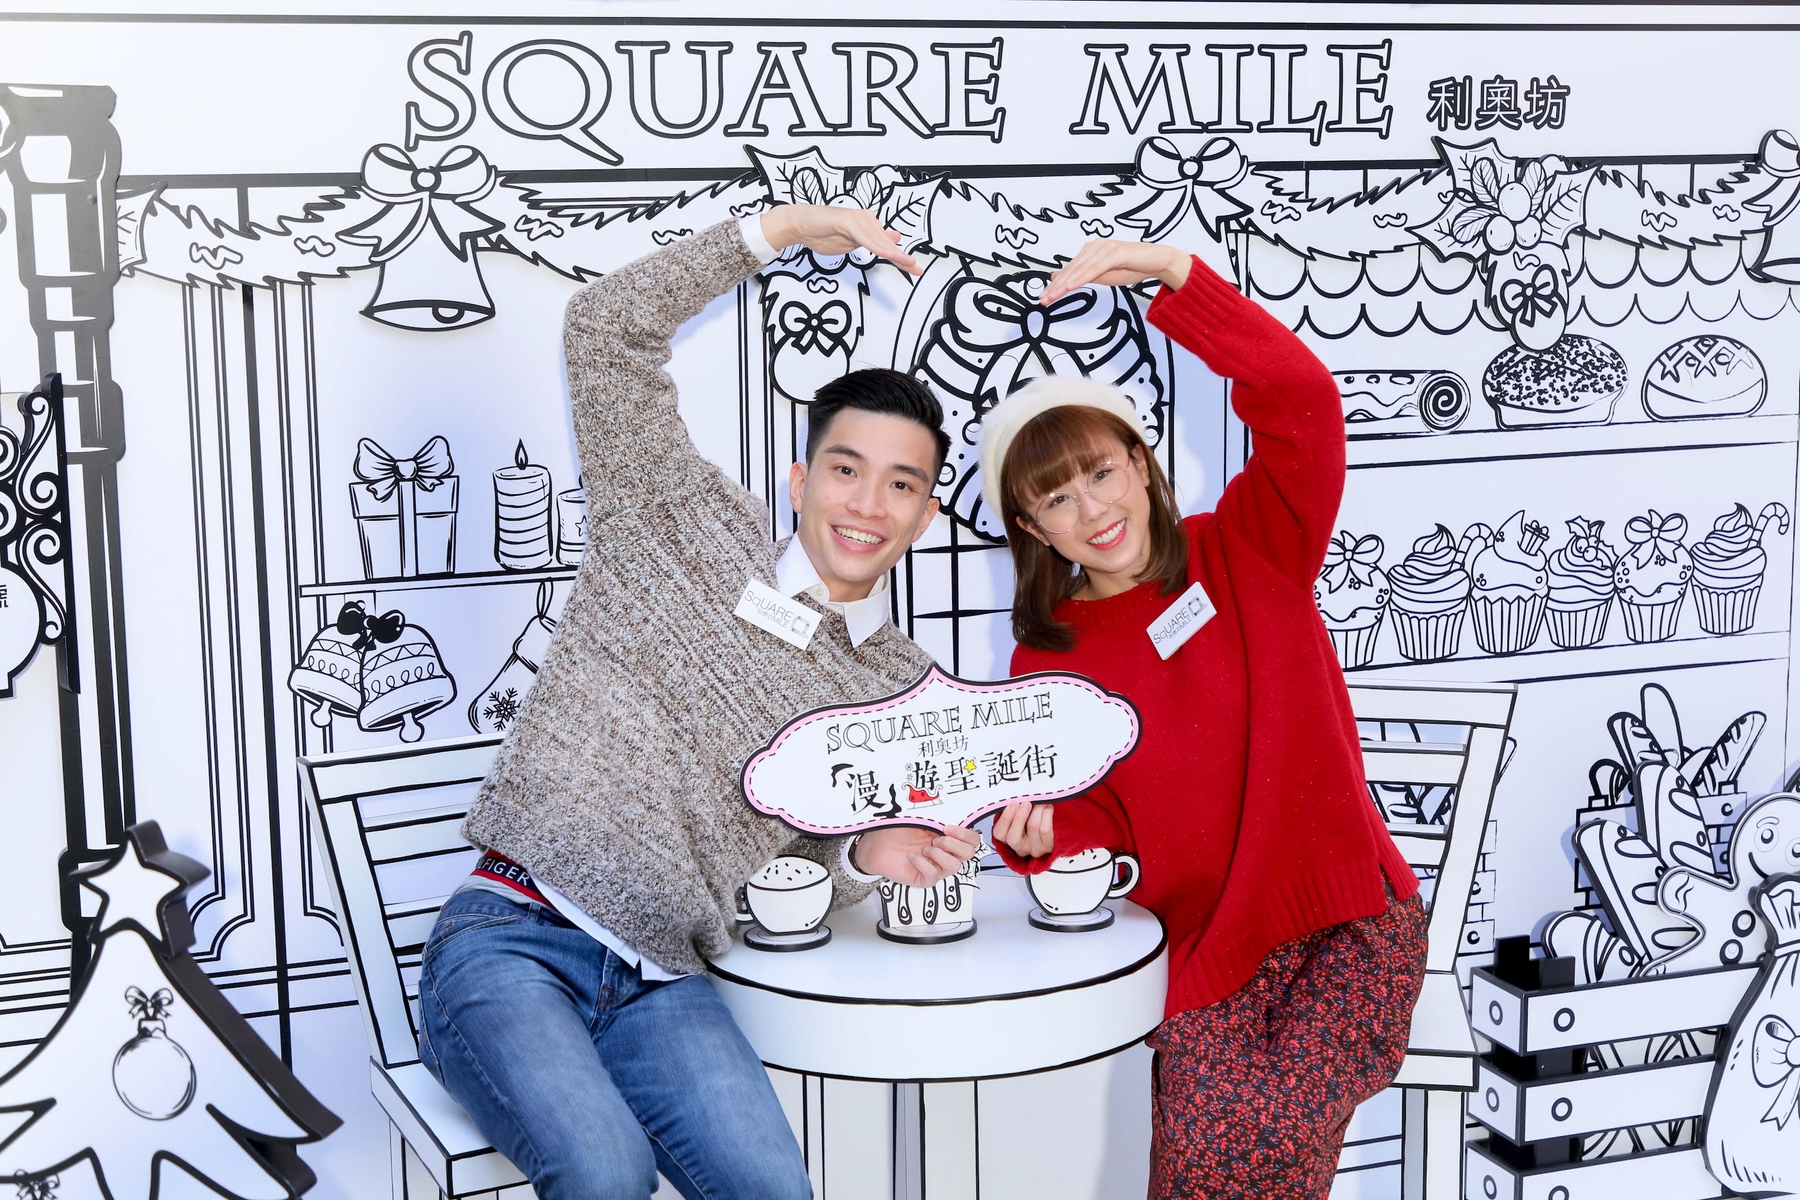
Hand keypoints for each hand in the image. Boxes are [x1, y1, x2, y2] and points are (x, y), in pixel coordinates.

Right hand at [758, 204, 921, 274]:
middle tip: (916, 269)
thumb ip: (871, 243)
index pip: (887, 245)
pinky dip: (876, 245)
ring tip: (907, 263)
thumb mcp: (851, 243)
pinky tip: (886, 253)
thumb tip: (893, 240)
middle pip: (887, 243)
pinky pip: (865, 237)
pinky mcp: (848, 220)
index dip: (901, 257)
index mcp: (868, 226)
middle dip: (902, 257)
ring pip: (878, 240)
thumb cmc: (822, 233)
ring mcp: (857, 219)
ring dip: (893, 253)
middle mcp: (866, 220)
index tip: (915, 269)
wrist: (800, 225)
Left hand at [854, 824, 982, 886]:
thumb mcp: (918, 818)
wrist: (875, 845)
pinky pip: (933, 875)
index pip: (972, 839)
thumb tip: (953, 815)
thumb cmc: (895, 829)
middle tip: (937, 838)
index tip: (948, 827)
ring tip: (925, 848)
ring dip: (940, 855)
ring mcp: (936, 866)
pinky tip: (912, 857)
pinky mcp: (924, 878)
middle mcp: (945, 852)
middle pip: (969, 853)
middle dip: (954, 844)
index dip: (965, 834)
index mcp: (948, 836)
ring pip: (955, 866)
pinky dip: (923, 864)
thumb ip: (938, 817)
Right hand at [991, 800, 1054, 858]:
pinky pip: (1046, 829)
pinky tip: (1047, 807)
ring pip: (1032, 828)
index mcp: (1006, 840)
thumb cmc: (1030, 822)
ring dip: (1037, 810)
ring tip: (1040, 801)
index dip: (1005, 818)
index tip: (1013, 803)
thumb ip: (1014, 810)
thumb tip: (1017, 797)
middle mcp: (1019, 848)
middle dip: (1019, 817)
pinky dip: (1047, 813)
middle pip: (1013, 837)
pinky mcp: (1048, 846)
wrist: (1051, 836)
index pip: (999, 833)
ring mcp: (1034, 849)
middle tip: (1026, 803)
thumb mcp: (1018, 818)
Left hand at [1041, 239, 1190, 304]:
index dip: (1056, 284)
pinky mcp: (1115, 252)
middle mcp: (1096, 246)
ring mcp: (1105, 248)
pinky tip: (1071, 286)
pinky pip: (1095, 268)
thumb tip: (1063, 280)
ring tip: (1053, 296)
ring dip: (1065, 284)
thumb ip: (1085, 276)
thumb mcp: (1105, 276)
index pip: (1070, 269)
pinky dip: (1082, 278)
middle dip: (1056, 286)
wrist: (1158, 261)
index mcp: (1091, 250)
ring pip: (1080, 269)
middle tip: (1043, 299)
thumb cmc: (1133, 267)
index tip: (1044, 297)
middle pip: (1072, 269)